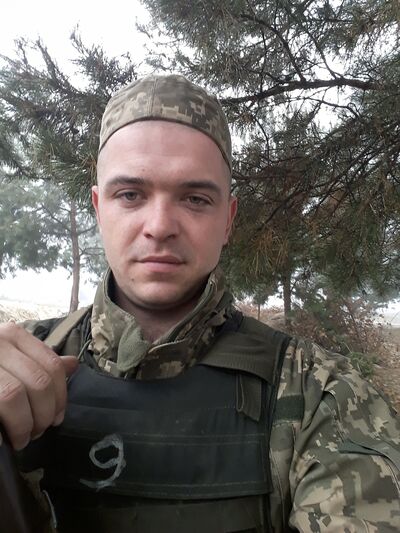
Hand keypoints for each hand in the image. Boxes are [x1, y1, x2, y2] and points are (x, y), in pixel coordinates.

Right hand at [0, 322, 77, 449]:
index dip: (60, 396)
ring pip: (15, 396)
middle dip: (44, 414)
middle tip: (37, 433)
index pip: (52, 365)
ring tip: (21, 439)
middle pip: (38, 382)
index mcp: (12, 335)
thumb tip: (72, 364)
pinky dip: (0, 430)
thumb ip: (37, 360)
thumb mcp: (8, 354)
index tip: (57, 418)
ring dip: (23, 425)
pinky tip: (1, 439)